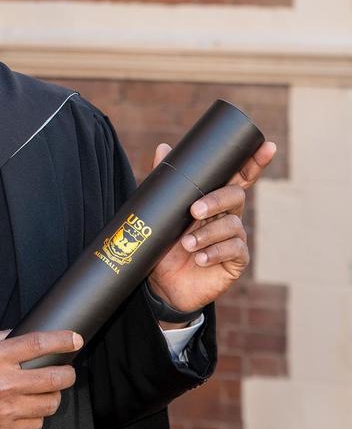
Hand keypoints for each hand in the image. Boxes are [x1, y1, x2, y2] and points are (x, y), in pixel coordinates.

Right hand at [0, 329, 80, 428]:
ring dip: (54, 396)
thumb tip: (16, 335)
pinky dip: (37, 416)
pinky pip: (35, 425)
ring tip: (47, 391)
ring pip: (49, 404)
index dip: (63, 340)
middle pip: (53, 377)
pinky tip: (29, 409)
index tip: (75, 339)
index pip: (38, 345)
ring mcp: (5, 410)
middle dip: (67, 372)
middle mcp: (3, 383)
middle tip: (67, 370)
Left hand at [147, 139, 276, 313]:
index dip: (254, 161)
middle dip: (217, 200)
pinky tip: (200, 258)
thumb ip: (165, 181)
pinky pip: (234, 250)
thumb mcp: (162, 211)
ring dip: (208, 234)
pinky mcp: (236, 261)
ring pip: (232, 225)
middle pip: (236, 196)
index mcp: (214, 199)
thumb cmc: (165, 243)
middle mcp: (228, 215)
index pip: (238, 177)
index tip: (268, 145)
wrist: (161, 283)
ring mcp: (234, 238)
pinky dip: (215, 252)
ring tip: (187, 244)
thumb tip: (164, 147)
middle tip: (194, 211)